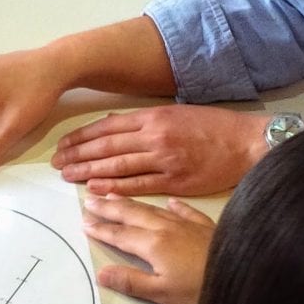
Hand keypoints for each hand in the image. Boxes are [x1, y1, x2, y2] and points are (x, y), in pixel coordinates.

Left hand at [53, 105, 270, 195]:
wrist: (245, 142)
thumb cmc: (213, 126)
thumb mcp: (176, 113)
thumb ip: (145, 120)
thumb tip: (114, 124)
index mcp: (154, 116)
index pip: (107, 127)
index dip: (82, 137)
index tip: (64, 145)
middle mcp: (154, 136)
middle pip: (107, 146)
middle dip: (78, 155)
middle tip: (57, 164)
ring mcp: (164, 159)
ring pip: (118, 166)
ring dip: (89, 171)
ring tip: (68, 176)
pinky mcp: (174, 181)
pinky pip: (138, 185)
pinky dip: (115, 188)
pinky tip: (96, 190)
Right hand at [83, 194, 214, 303]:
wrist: (245, 279)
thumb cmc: (201, 292)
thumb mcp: (163, 293)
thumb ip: (132, 282)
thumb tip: (102, 273)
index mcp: (153, 244)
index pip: (119, 234)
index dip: (100, 227)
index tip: (83, 220)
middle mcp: (167, 228)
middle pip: (131, 214)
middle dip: (109, 207)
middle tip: (89, 199)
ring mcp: (187, 225)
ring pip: (153, 208)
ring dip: (131, 201)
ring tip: (115, 194)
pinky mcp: (205, 226)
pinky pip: (184, 211)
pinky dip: (172, 205)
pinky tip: (169, 202)